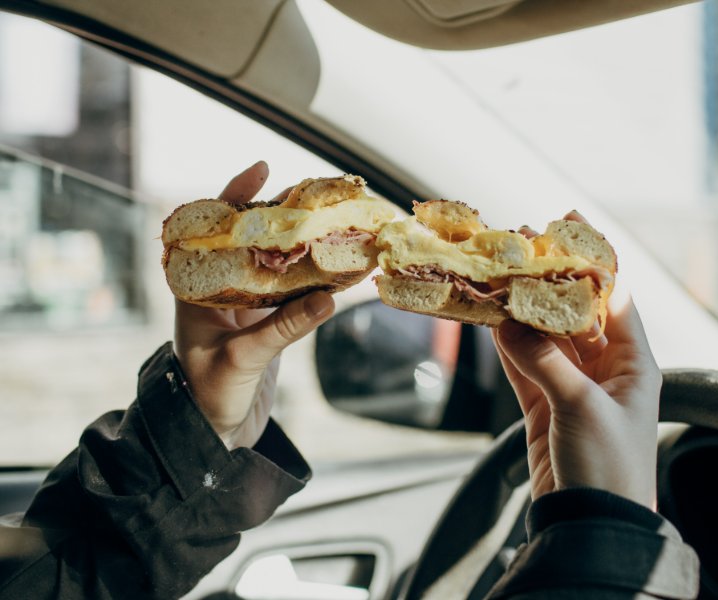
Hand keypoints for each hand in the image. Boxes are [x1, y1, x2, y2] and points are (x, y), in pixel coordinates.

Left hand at [173, 161, 334, 449]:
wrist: (211, 435)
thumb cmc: (208, 396)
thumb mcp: (243, 359)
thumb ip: (284, 328)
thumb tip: (329, 298)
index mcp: (196, 289)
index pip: (214, 230)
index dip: (236, 196)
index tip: (263, 168)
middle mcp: (220, 290)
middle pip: (252, 241)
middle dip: (282, 217)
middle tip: (316, 196)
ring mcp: (246, 307)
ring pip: (277, 266)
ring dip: (304, 249)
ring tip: (334, 224)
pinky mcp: (267, 326)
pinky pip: (294, 296)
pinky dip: (315, 283)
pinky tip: (339, 271)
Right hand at [494, 216, 660, 507]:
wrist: (590, 524)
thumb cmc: (608, 466)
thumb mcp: (581, 406)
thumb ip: (543, 361)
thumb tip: (506, 321)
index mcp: (634, 365)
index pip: (613, 300)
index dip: (590, 264)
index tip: (566, 229)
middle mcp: (605, 370)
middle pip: (572, 315)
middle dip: (546, 284)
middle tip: (519, 249)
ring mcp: (572, 387)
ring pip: (542, 338)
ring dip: (520, 312)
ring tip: (495, 278)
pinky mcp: (544, 407)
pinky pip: (524, 365)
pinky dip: (507, 345)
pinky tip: (491, 319)